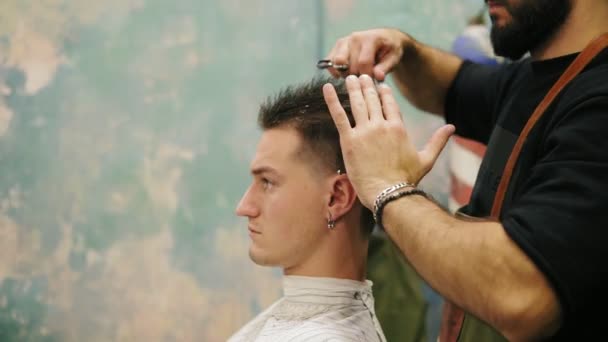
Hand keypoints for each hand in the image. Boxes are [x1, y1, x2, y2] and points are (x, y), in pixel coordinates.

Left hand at [322, 74, 454, 208]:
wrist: (387, 193)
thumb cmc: (406, 180)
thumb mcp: (426, 159)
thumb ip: (438, 141)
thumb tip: (452, 127)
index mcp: (398, 128)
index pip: (390, 104)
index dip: (383, 92)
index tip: (379, 84)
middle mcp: (381, 125)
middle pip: (372, 100)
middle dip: (367, 86)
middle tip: (361, 75)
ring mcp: (364, 132)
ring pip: (357, 103)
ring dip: (353, 88)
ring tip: (349, 77)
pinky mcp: (349, 140)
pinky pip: (339, 115)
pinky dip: (332, 100)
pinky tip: (326, 88)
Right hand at [325, 28, 410, 80]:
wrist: (385, 39)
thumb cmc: (390, 49)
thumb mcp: (394, 57)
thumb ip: (385, 68)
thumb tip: (377, 77)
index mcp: (370, 38)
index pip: (363, 62)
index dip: (367, 75)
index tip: (374, 81)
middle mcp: (354, 38)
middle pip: (349, 64)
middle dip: (357, 75)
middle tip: (366, 78)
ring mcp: (344, 41)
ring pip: (337, 63)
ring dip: (345, 73)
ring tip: (357, 74)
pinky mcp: (337, 47)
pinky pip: (330, 62)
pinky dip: (336, 70)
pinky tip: (347, 73)